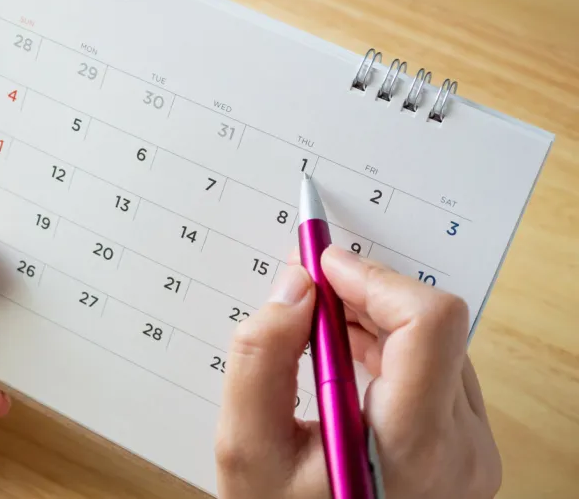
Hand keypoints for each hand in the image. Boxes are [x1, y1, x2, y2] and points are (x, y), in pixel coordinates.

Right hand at [215, 246, 501, 498]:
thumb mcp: (247, 452)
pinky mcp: (468, 444)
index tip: (324, 267)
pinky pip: (438, 365)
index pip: (428, 324)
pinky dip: (390, 345)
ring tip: (319, 327)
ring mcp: (473, 448)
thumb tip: (296, 287)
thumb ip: (260, 360)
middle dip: (364, 294)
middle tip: (308, 290)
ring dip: (376, 318)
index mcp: (414, 449)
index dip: (373, 280)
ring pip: (438, 340)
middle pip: (432, 326)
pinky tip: (346, 352)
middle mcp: (462, 448)